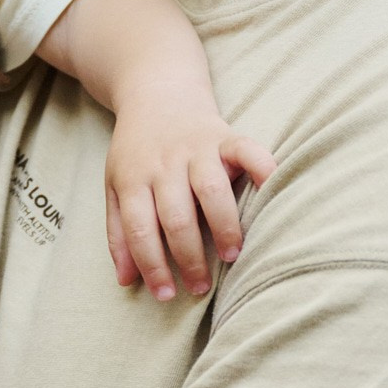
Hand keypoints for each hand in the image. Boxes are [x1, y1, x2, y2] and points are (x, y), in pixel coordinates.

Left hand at [105, 99, 274, 302]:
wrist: (157, 92)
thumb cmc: (137, 151)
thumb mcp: (116, 187)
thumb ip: (119, 232)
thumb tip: (125, 280)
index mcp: (134, 179)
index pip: (140, 229)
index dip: (152, 265)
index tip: (166, 295)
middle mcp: (165, 164)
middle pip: (175, 216)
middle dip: (189, 256)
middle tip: (201, 286)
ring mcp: (196, 148)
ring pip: (209, 189)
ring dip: (222, 225)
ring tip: (232, 255)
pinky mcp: (224, 135)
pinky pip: (247, 150)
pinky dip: (262, 167)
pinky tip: (271, 191)